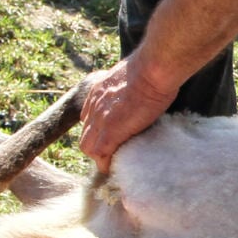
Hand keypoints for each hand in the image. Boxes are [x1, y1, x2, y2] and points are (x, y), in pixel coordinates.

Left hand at [77, 56, 176, 173]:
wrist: (152, 70)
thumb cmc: (152, 68)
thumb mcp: (132, 73)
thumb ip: (128, 84)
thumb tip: (140, 87)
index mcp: (99, 91)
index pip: (89, 117)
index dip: (98, 130)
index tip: (110, 135)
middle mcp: (94, 105)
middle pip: (86, 134)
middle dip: (96, 145)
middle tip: (111, 152)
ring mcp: (100, 120)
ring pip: (89, 147)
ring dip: (100, 157)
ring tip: (114, 162)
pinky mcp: (110, 133)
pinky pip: (101, 155)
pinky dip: (106, 164)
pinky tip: (114, 169)